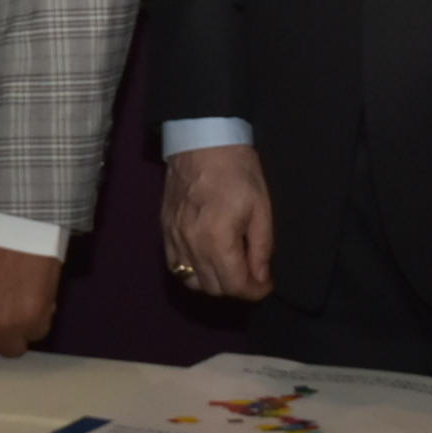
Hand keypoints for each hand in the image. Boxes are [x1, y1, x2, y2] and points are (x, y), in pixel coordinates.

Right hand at [160, 143, 275, 301]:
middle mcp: (191, 245)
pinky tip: (206, 261)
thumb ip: (261, 248)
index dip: (255, 291)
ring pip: (192, 282)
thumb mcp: (261, 208)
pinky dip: (192, 272)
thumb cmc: (238, 171)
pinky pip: (175, 266)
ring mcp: (174, 238)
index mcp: (217, 239)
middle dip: (236, 288)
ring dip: (214, 283)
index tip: (266, 284)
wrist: (202, 141)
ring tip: (230, 269)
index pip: (235, 285)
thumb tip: (261, 278)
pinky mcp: (164, 230)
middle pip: (214, 288)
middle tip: (252, 275)